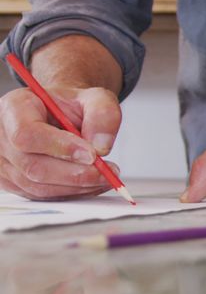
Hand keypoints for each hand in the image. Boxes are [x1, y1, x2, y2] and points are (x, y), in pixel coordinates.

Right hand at [0, 85, 120, 199]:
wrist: (60, 115)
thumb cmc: (71, 106)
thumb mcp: (94, 98)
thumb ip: (103, 114)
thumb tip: (101, 147)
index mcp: (15, 107)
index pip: (26, 134)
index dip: (59, 147)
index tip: (92, 154)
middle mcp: (2, 136)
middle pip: (32, 166)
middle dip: (75, 173)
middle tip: (107, 172)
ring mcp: (4, 162)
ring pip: (38, 186)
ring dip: (76, 186)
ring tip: (105, 177)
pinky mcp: (14, 182)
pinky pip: (42, 195)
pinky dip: (71, 193)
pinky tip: (92, 184)